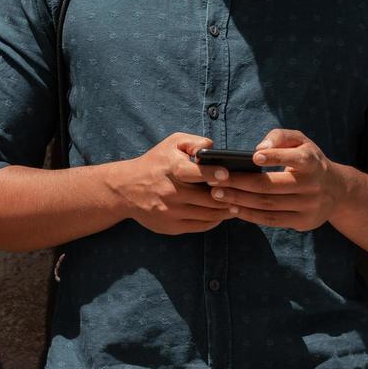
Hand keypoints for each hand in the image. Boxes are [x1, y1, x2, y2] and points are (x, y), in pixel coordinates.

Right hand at [104, 132, 234, 234]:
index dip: (214, 173)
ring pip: (207, 215)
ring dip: (224, 211)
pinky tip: (220, 214)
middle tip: (242, 193)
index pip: (196, 173)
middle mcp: (170, 193)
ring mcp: (171, 212)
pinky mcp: (171, 226)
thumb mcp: (170, 144)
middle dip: (227, 196)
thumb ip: (193, 142)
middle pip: (207, 198)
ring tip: (236, 205)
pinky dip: (213, 221)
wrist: (125, 189)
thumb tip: (214, 148)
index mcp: (171, 170)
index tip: (227, 174)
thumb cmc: (154, 163)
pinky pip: (199, 226)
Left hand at [203, 128, 346, 231]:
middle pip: (271, 186)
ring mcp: (309, 206)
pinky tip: (232, 207)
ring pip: (268, 205)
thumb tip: (260, 147)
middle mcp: (313, 185)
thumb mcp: (301, 141)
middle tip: (216, 179)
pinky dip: (250, 215)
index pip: (294, 159)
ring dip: (240, 200)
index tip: (253, 157)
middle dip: (240, 183)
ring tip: (217, 194)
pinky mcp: (303, 222)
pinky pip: (272, 220)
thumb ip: (280, 136)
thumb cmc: (309, 160)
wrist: (337, 191)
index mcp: (312, 162)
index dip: (274, 158)